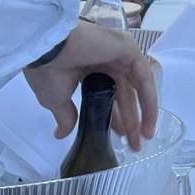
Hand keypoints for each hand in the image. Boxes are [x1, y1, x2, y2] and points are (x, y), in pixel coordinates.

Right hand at [23, 22, 157, 150]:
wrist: (45, 48)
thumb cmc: (48, 70)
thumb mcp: (55, 100)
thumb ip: (66, 116)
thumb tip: (60, 134)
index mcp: (89, 68)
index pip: (108, 95)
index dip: (114, 118)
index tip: (117, 138)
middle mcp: (107, 59)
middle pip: (124, 94)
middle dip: (130, 121)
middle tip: (133, 146)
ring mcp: (119, 53)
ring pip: (136, 87)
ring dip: (142, 114)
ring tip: (144, 139)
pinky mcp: (129, 50)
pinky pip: (143, 79)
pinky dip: (148, 100)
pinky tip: (148, 122)